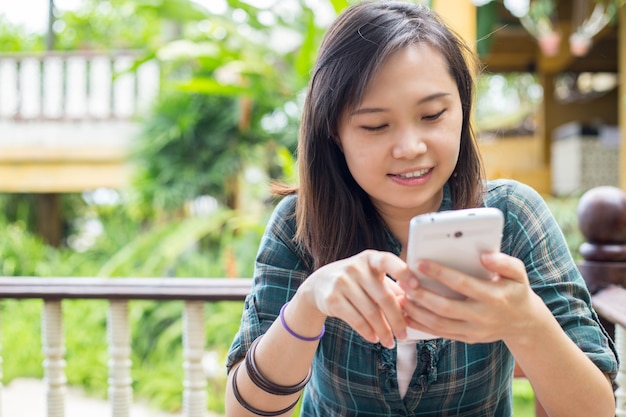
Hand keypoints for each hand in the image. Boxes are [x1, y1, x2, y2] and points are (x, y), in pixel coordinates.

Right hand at [297, 249, 416, 347]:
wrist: (320, 284)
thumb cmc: (356, 281)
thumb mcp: (372, 277)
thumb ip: (393, 288)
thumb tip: (416, 307)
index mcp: (371, 259)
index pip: (388, 261)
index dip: (403, 273)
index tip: (416, 287)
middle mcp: (356, 267)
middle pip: (383, 297)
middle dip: (397, 320)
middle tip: (404, 336)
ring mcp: (342, 282)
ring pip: (370, 312)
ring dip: (383, 331)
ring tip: (390, 342)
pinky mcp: (332, 298)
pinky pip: (356, 319)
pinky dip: (367, 332)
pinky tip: (375, 338)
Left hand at [400, 252, 542, 343]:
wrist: (525, 324)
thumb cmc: (516, 291)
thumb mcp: (518, 274)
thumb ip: (504, 262)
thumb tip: (484, 256)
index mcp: (494, 297)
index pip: (463, 284)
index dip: (440, 273)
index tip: (420, 262)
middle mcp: (483, 316)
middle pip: (446, 307)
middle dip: (422, 295)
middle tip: (404, 282)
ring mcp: (474, 330)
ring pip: (439, 324)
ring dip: (416, 312)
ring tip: (400, 297)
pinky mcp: (467, 338)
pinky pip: (440, 333)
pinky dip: (420, 325)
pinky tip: (406, 315)